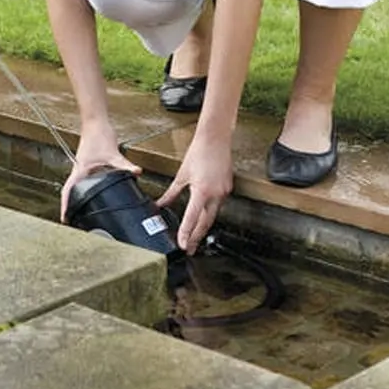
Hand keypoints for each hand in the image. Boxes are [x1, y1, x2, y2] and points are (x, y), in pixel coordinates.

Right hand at [60, 122, 141, 222]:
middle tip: (73, 220)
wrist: (96, 121)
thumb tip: (137, 172)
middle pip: (70, 190)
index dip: (65, 206)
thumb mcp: (112, 153)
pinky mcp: (90, 163)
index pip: (68, 191)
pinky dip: (88, 187)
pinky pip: (86, 179)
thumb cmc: (98, 134)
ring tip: (82, 210)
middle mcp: (79, 169)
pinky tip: (97, 191)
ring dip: (77, 196)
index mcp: (80, 170)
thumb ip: (125, 165)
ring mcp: (84, 166)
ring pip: (77, 185)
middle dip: (70, 205)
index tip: (65, 219)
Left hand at [155, 134, 233, 254]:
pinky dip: (210, 211)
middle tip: (190, 249)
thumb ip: (171, 193)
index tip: (182, 245)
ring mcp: (224, 191)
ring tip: (195, 237)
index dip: (186, 234)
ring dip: (204, 226)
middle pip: (205, 223)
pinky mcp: (228, 188)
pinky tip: (204, 215)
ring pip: (213, 215)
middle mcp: (215, 194)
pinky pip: (218, 204)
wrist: (215, 138)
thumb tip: (161, 204)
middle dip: (197, 237)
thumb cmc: (198, 152)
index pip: (192, 218)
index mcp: (201, 191)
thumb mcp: (182, 175)